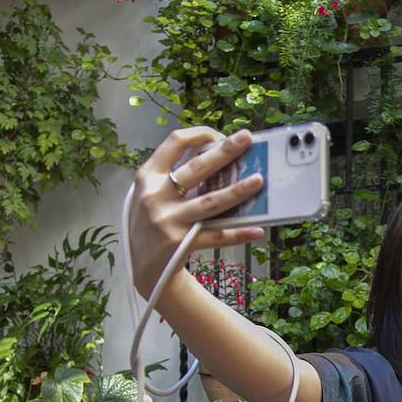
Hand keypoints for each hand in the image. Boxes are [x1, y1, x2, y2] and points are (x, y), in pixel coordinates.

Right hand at [129, 127, 265, 298]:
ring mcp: (168, 221)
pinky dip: (238, 233)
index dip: (198, 134)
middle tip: (246, 138)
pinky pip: (216, 236)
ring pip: (210, 202)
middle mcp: (155, 197)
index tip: (220, 134)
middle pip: (196, 169)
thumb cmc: (152, 222)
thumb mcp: (151, 193)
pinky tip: (256, 228)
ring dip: (237, 191)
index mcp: (147, 177)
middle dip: (224, 151)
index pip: (173, 143)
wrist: (142, 266)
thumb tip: (215, 154)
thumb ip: (172, 175)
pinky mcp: (181, 243)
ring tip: (258, 180)